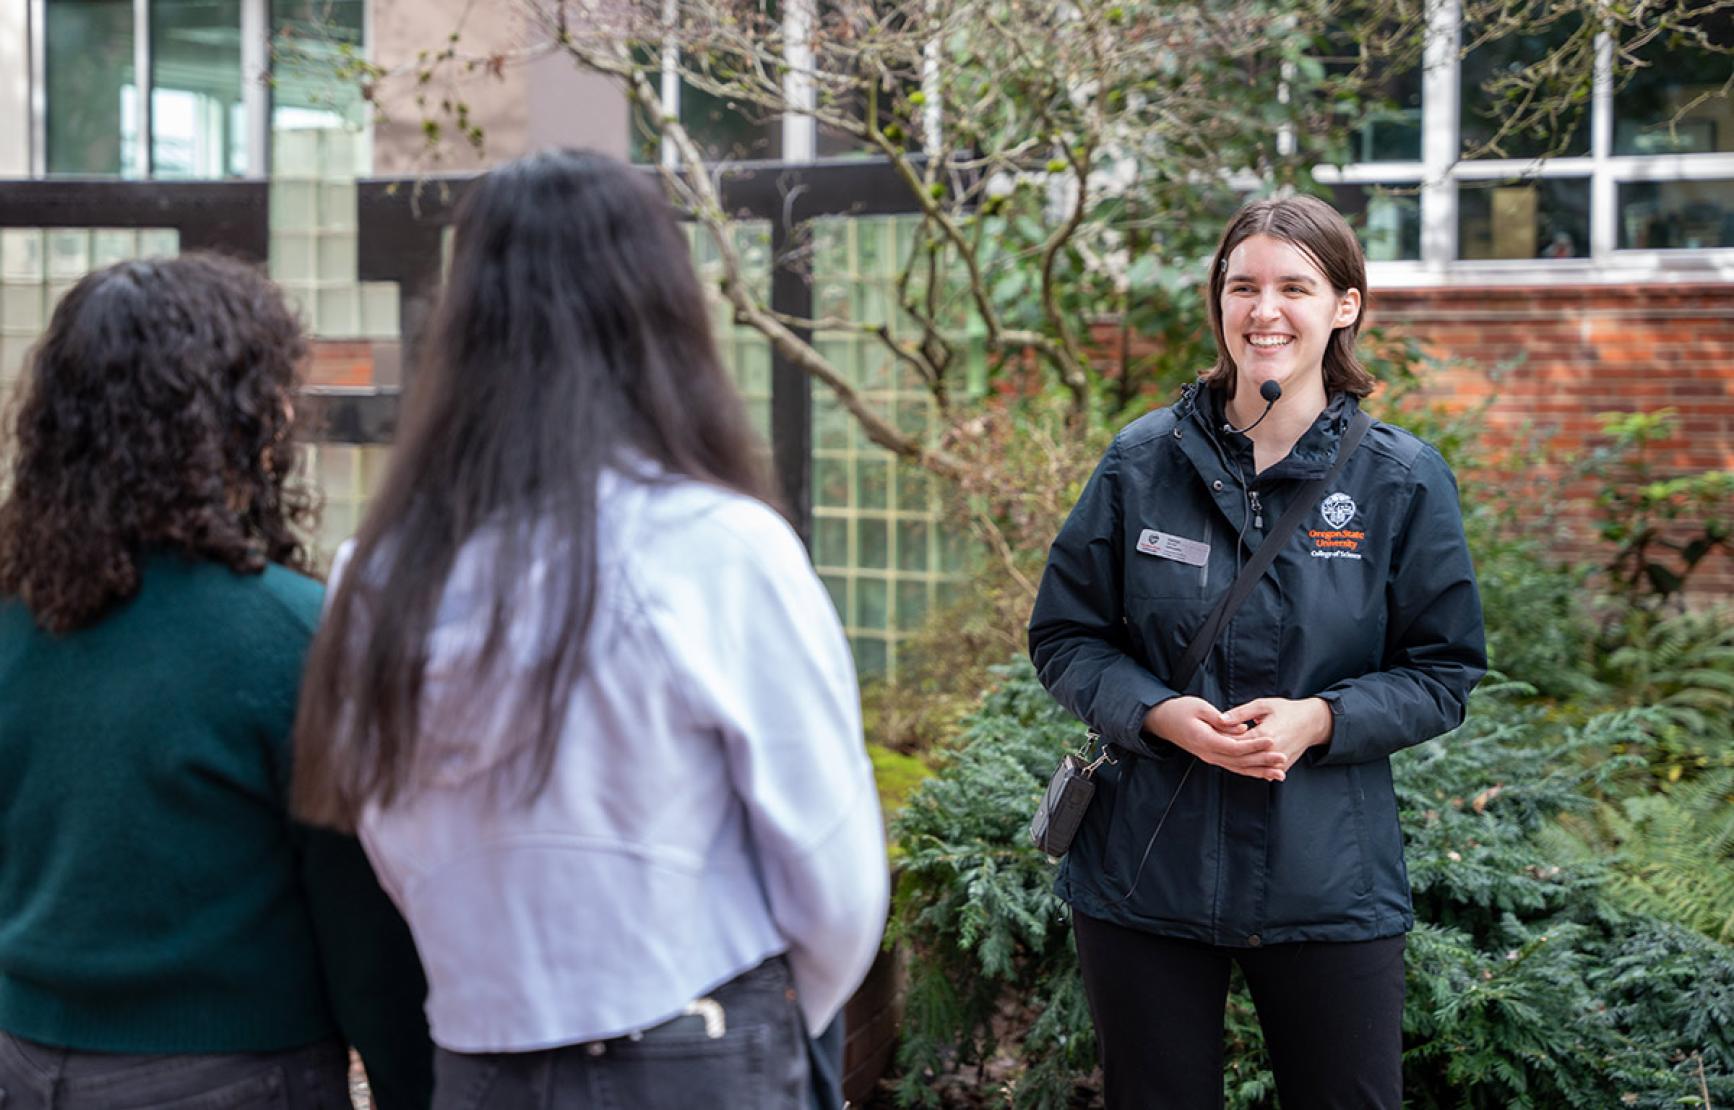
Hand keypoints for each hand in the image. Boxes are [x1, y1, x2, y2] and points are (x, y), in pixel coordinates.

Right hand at [1144, 696, 1287, 781]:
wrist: (1162, 721)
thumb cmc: (1179, 710)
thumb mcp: (1198, 707)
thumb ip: (1220, 719)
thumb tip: (1241, 728)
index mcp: (1204, 740)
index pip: (1234, 747)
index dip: (1254, 745)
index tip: (1271, 740)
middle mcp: (1208, 753)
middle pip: (1239, 761)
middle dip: (1262, 761)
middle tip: (1282, 758)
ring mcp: (1210, 757)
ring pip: (1238, 768)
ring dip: (1260, 771)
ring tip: (1279, 772)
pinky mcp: (1213, 757)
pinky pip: (1234, 766)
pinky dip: (1250, 771)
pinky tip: (1264, 773)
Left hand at [1219, 697, 1333, 772]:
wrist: (1312, 723)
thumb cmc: (1287, 710)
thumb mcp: (1263, 705)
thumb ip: (1240, 713)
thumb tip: (1220, 719)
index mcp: (1265, 735)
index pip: (1236, 742)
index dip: (1221, 739)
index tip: (1208, 734)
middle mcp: (1272, 752)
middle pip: (1241, 758)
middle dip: (1225, 752)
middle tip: (1209, 747)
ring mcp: (1278, 762)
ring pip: (1250, 768)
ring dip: (1235, 762)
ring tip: (1221, 755)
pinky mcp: (1282, 767)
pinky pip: (1262, 771)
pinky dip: (1249, 767)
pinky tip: (1237, 762)